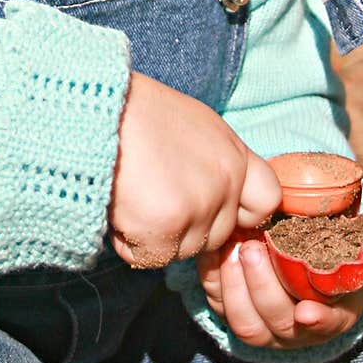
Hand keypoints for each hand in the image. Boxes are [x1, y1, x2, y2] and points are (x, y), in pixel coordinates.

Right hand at [108, 71, 281, 268]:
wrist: (96, 106)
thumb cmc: (133, 110)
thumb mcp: (192, 124)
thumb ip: (212, 162)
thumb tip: (214, 196)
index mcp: (233, 154)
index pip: (267, 201)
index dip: (242, 213)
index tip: (213, 209)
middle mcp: (225, 182)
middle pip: (217, 235)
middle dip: (185, 228)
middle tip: (150, 196)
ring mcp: (199, 207)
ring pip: (182, 250)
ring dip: (154, 236)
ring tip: (130, 195)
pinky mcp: (166, 227)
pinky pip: (148, 256)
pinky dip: (128, 242)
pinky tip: (118, 208)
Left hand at [197, 236, 362, 348]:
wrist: (298, 251)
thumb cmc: (324, 245)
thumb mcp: (342, 241)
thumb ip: (348, 235)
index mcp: (336, 313)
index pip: (329, 323)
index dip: (319, 320)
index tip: (306, 311)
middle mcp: (300, 329)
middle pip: (279, 322)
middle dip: (263, 286)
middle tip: (252, 248)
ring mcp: (266, 328)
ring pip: (246, 323)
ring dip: (235, 285)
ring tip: (233, 248)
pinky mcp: (235, 314)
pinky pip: (220, 305)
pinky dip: (214, 278)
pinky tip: (215, 249)